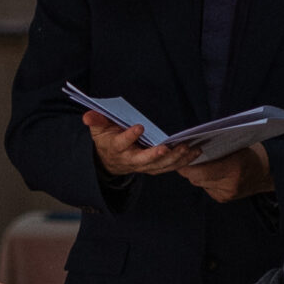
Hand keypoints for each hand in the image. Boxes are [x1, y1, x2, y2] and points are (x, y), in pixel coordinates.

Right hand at [83, 112, 198, 178]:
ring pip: (160, 166)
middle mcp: (131, 160)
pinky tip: (196, 152)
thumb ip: (96, 121)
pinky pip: (170, 166)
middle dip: (155, 155)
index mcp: (117, 149)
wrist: (111, 161)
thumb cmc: (107, 139)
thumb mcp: (98, 130)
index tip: (139, 127)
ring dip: (175, 159)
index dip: (129, 136)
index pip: (121, 144)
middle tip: (167, 147)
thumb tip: (87, 116)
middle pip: (143, 161)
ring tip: (188, 148)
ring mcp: (144, 166)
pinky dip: (183, 161)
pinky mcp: (155, 167)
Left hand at [178, 141, 273, 202]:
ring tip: (195, 161)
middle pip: (196, 178)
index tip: (179, 155)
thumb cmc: (251, 152)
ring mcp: (227, 194)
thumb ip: (215, 147)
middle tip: (181, 156)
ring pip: (199, 183)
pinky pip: (206, 187)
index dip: (186, 165)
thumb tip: (189, 146)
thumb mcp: (236, 144)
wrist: (268, 171)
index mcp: (234, 168)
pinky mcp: (224, 198)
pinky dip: (204, 179)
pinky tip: (210, 171)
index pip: (201, 171)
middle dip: (187, 168)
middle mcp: (230, 184)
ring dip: (195, 173)